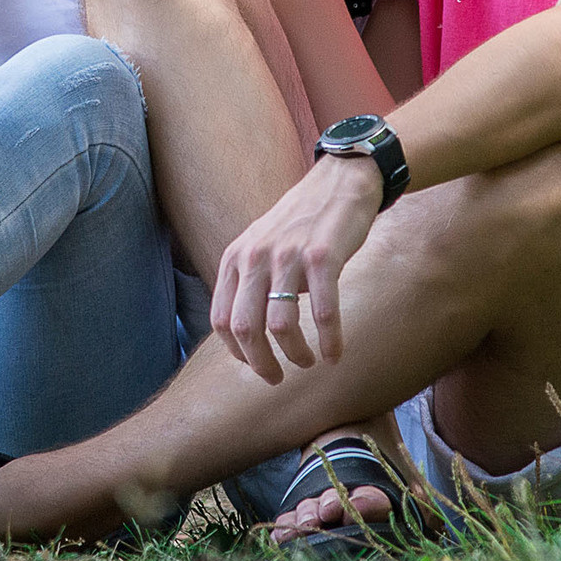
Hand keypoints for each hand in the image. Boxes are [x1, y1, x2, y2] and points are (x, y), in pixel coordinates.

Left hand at [209, 156, 380, 382]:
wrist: (340, 183)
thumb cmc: (301, 223)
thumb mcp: (260, 246)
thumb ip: (247, 280)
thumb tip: (242, 332)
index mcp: (236, 258)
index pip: (220, 320)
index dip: (236, 352)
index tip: (255, 365)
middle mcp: (255, 257)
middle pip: (245, 329)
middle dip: (261, 364)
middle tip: (278, 378)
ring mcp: (288, 256)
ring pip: (280, 326)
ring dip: (295, 355)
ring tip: (308, 362)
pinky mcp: (323, 256)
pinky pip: (323, 312)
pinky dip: (330, 340)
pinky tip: (336, 353)